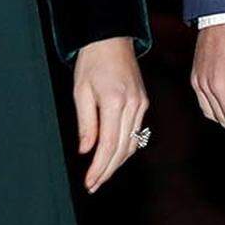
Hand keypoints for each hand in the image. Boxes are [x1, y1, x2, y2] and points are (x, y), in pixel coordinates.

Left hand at [73, 37, 148, 192]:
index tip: (89, 182)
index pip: (108, 145)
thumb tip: (86, 150)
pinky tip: (113, 156)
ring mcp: (141, 105)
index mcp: (115, 102)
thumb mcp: (81, 91)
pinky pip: (136, 133)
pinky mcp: (143, 103)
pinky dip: (125, 148)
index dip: (99, 167)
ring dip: (117, 163)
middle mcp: (133, 106)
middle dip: (107, 170)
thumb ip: (86, 123)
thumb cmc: (92, 62)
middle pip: (122, 149)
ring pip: (131, 144)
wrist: (112, 39)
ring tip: (101, 175)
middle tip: (93, 185)